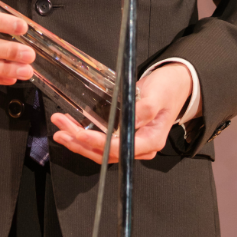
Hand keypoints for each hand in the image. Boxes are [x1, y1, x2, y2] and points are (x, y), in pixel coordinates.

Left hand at [50, 62, 191, 163]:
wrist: (176, 83)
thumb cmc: (168, 88)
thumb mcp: (156, 95)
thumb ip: (142, 110)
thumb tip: (125, 123)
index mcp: (150, 140)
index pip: (118, 148)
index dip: (96, 143)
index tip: (79, 134)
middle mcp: (140, 147)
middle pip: (105, 153)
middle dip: (80, 143)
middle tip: (61, 129)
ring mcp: (131, 142)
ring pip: (100, 150)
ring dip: (78, 141)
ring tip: (60, 130)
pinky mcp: (124, 136)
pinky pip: (102, 142)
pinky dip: (85, 137)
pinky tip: (72, 128)